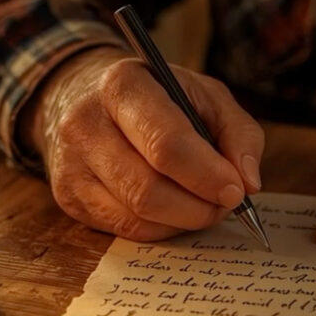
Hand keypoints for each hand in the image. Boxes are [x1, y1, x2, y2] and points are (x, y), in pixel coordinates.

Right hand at [21, 46, 264, 239]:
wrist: (91, 97)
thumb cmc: (161, 98)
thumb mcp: (207, 96)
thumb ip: (239, 133)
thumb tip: (248, 183)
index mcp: (122, 85)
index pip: (165, 143)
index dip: (206, 175)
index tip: (236, 191)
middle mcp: (85, 123)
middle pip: (147, 188)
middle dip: (198, 206)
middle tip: (225, 205)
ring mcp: (70, 163)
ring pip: (136, 216)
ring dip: (183, 220)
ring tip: (204, 205)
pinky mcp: (68, 196)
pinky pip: (124, 230)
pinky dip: (162, 229)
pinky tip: (176, 212)